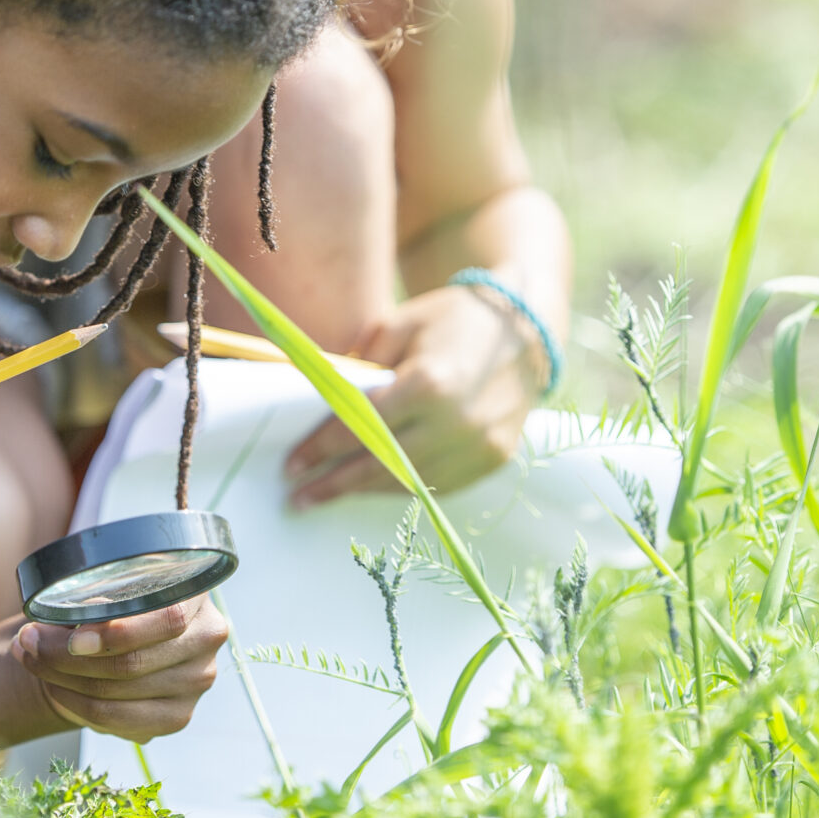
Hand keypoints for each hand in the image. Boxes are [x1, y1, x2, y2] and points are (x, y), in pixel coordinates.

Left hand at [9, 595, 228, 740]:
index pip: (167, 619)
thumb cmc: (115, 601)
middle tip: (27, 642)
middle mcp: (208, 638)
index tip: (71, 638)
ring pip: (119, 695)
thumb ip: (96, 597)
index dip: (115, 633)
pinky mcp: (177, 717)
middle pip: (135, 663)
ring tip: (29, 659)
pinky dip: (77, 705)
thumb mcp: (110, 586)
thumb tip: (62, 619)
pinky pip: (118, 721)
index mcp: (197, 595)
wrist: (126, 636)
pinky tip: (56, 688)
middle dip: (67, 657)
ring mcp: (197, 682)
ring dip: (62, 680)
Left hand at [284, 283, 545, 505]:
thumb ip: (361, 362)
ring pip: (407, 482)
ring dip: (363, 492)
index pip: (362, 425)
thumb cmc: (456, 319)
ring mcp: (478, 446)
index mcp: (430, 382)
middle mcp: (456, 422)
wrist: (526, 332)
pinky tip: (372, 487)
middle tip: (298, 498)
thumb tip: (323, 399)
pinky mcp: (493, 460)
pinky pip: (437, 484)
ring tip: (326, 496)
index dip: (322, 448)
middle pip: (380, 464)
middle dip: (334, 484)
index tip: (292, 464)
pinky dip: (400, 487)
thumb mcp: (402, 324)